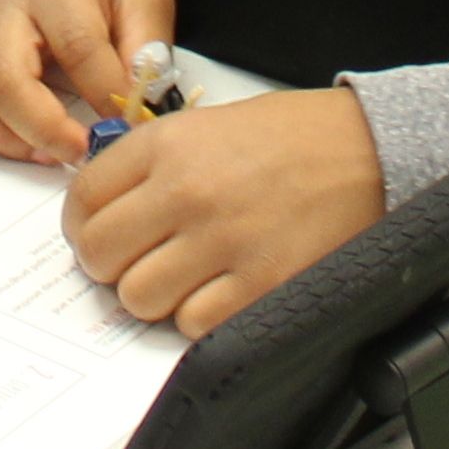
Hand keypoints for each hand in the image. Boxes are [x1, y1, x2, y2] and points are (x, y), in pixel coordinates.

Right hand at [0, 0, 174, 168]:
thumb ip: (147, 47)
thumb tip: (139, 108)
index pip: (75, 46)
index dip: (103, 94)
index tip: (127, 125)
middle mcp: (2, 6)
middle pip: (4, 80)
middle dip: (44, 131)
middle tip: (83, 152)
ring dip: (1, 137)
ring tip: (46, 150)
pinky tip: (12, 137)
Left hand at [66, 90, 385, 337]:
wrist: (366, 150)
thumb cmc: (291, 136)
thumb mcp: (208, 124)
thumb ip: (152, 162)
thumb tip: (105, 207)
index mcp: (169, 145)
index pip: (83, 199)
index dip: (82, 224)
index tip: (96, 233)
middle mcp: (187, 191)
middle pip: (101, 254)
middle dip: (112, 265)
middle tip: (135, 261)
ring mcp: (222, 241)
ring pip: (140, 297)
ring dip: (156, 295)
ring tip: (185, 276)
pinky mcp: (259, 285)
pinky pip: (193, 324)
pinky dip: (200, 315)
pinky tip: (222, 288)